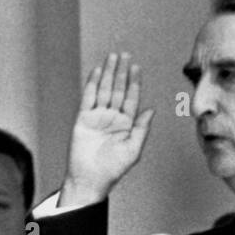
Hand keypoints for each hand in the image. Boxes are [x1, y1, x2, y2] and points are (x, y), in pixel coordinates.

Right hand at [59, 52, 154, 208]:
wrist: (89, 179)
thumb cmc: (112, 169)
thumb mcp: (133, 150)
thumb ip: (142, 129)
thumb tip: (151, 109)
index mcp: (126, 125)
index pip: (131, 99)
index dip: (134, 83)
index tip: (136, 68)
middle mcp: (112, 118)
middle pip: (118, 90)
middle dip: (121, 72)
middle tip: (125, 55)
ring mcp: (97, 117)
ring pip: (104, 90)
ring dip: (108, 73)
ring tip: (112, 57)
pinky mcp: (83, 118)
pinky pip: (88, 97)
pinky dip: (92, 83)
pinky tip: (98, 71)